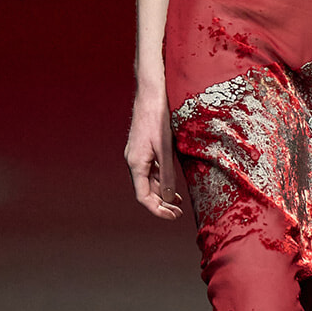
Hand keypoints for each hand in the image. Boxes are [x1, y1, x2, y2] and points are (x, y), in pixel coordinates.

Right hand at [124, 82, 183, 219]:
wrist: (151, 94)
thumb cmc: (158, 118)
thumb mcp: (166, 149)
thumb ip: (166, 174)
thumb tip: (166, 198)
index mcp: (136, 163)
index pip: (143, 197)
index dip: (157, 210)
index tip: (173, 216)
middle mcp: (133, 161)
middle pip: (144, 192)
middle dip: (160, 205)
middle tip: (178, 213)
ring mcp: (137, 155)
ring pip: (147, 182)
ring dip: (161, 194)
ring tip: (177, 203)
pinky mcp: (143, 149)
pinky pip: (150, 171)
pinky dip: (160, 181)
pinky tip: (171, 185)